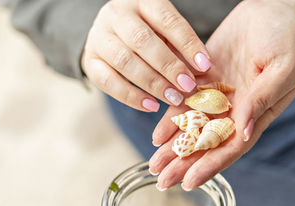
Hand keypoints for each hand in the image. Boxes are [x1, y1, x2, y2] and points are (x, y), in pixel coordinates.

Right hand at [81, 0, 211, 111]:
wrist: (109, 33)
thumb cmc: (146, 32)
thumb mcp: (164, 31)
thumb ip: (179, 47)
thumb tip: (202, 72)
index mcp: (141, 1)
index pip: (167, 20)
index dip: (188, 44)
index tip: (205, 65)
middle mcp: (116, 15)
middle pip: (142, 41)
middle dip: (169, 66)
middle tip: (188, 86)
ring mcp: (99, 37)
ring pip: (125, 61)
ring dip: (153, 83)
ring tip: (173, 98)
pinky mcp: (89, 60)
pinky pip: (108, 81)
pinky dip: (131, 96)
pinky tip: (151, 106)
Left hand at [149, 0, 294, 189]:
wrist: (272, 10)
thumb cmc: (285, 39)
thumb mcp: (281, 69)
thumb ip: (261, 100)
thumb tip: (243, 132)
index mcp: (256, 113)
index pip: (231, 147)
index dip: (210, 166)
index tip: (188, 182)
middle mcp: (235, 110)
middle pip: (207, 144)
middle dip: (184, 164)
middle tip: (162, 181)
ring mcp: (218, 96)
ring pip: (192, 128)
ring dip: (173, 148)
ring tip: (154, 165)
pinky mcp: (204, 81)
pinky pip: (185, 103)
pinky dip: (171, 119)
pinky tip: (157, 135)